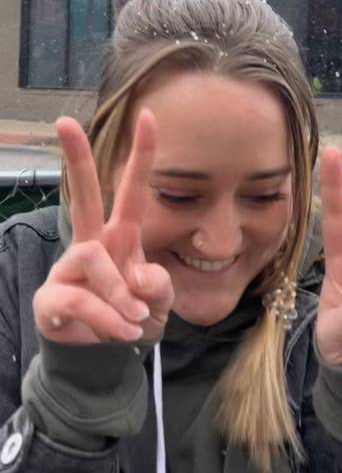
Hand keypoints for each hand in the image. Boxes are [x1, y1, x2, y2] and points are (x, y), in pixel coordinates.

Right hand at [33, 109, 173, 344]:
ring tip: (135, 320)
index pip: (132, 191)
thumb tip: (136, 277)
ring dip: (120, 294)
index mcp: (122, 237)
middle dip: (76, 158)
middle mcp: (93, 244)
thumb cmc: (134, 317)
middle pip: (83, 195)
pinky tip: (121, 332)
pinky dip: (108, 319)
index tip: (149, 116)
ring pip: (92, 256)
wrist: (106, 357)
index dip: (142, 155)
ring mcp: (68, 268)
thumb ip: (158, 287)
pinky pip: (79, 298)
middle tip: (64, 121)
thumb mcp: (159, 304)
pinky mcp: (52, 297)